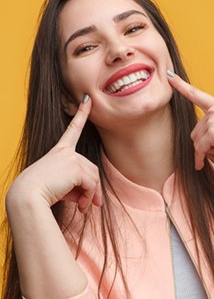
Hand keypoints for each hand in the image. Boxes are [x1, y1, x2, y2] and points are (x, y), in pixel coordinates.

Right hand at [8, 95, 101, 212]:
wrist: (26, 197)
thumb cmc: (40, 193)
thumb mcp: (60, 186)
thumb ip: (77, 186)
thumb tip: (92, 199)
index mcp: (59, 151)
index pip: (73, 129)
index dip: (81, 114)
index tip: (88, 100)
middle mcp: (66, 151)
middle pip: (91, 168)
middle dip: (94, 188)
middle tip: (91, 205)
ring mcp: (71, 158)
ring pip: (93, 177)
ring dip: (92, 195)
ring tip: (85, 208)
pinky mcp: (75, 167)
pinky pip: (91, 183)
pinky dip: (90, 196)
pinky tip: (82, 207)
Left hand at [167, 71, 213, 169]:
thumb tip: (202, 149)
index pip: (197, 94)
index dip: (181, 85)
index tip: (169, 75)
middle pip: (196, 131)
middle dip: (203, 146)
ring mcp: (213, 119)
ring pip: (197, 141)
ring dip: (205, 153)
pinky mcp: (213, 132)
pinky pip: (200, 149)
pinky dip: (200, 159)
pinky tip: (202, 165)